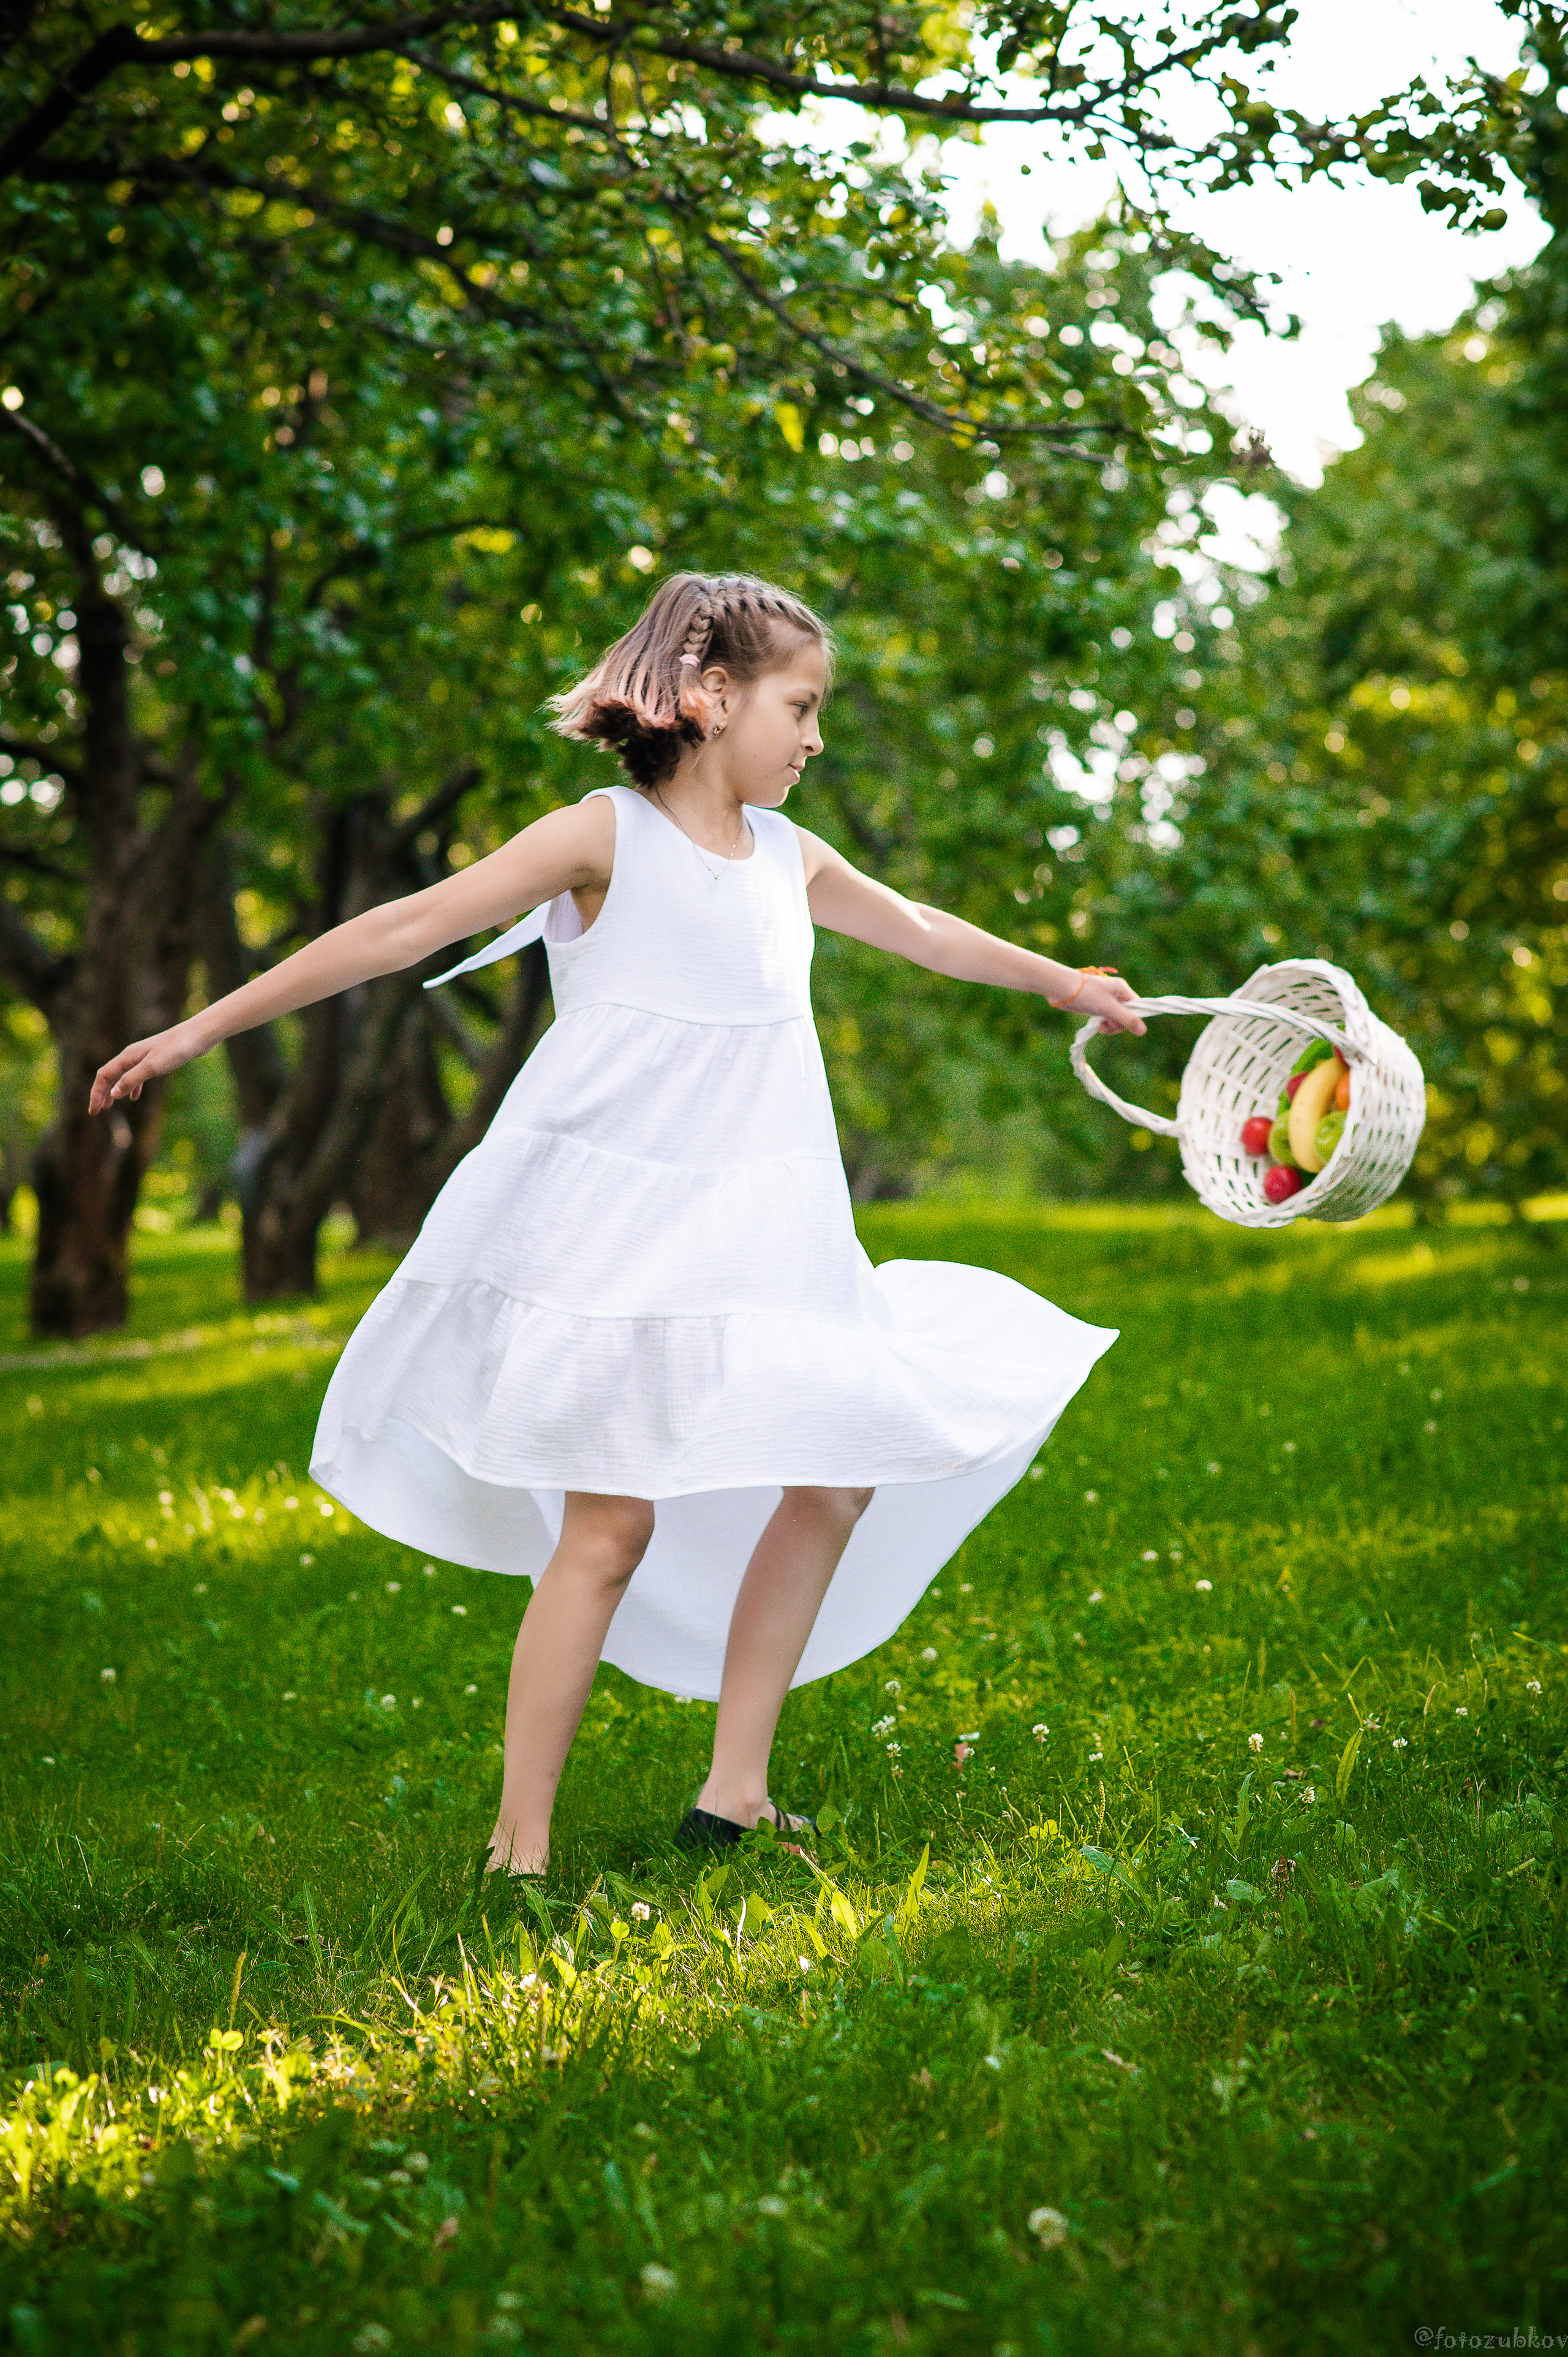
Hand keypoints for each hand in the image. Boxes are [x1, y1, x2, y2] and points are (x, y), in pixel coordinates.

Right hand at [89, 1019, 206, 1113]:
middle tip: (96, 1111)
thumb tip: (113, 1094)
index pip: (104, 1076)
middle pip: (110, 1075)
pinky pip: (137, 1075)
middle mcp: (132, 1056)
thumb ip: (132, 1080)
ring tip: (109, 1105)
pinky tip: (133, 1098)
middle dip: (101, 1093)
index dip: (96, 1093)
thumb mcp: (152, 1067)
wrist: (198, 1036)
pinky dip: (131, 1088)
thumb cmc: (176, 1049)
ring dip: (114, 1091)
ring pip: (122, 1076)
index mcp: (128, 1057)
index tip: (94, 1111)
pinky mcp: (155, 1060)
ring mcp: (143, 1057)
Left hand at [1057, 968, 1144, 1035]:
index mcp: (1122, 989)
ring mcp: (1105, 1001)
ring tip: (1101, 1026)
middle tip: (1109, 1025)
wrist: (1063, 990)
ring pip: (1116, 1019)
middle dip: (1118, 1024)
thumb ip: (1127, 1019)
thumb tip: (1143, 1030)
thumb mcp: (1109, 1008)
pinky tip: (1096, 1025)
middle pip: (1127, 1015)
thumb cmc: (1088, 994)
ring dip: (1110, 1026)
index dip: (1134, 1017)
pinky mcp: (1096, 1007)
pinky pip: (1106, 1019)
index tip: (1125, 1024)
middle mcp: (1116, 994)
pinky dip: (1102, 1024)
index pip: (1137, 1005)